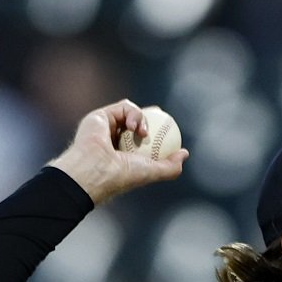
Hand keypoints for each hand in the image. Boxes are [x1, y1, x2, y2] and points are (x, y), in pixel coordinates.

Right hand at [47, 99, 189, 204]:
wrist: (96, 169)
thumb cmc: (122, 175)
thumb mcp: (152, 172)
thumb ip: (170, 166)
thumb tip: (185, 154)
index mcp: (124, 153)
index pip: (143, 138)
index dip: (158, 131)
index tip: (169, 130)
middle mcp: (114, 139)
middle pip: (136, 121)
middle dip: (151, 116)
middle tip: (163, 117)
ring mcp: (107, 127)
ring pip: (130, 112)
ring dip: (142, 118)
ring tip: (143, 132)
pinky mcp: (100, 116)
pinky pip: (123, 107)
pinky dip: (132, 113)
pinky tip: (133, 126)